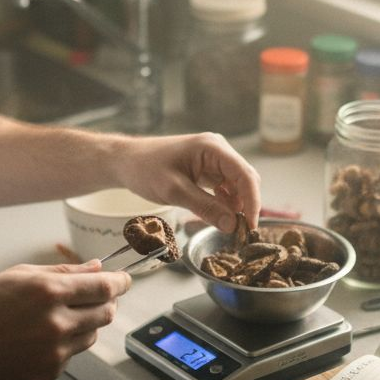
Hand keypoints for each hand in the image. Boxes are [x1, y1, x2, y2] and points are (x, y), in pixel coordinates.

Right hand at [0, 261, 131, 379]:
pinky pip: (71, 354)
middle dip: (106, 302)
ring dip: (85, 324)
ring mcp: (53, 352)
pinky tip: (36, 339)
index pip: (104, 287)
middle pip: (106, 312)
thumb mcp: (20, 275)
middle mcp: (56, 323)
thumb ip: (64, 272)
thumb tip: (97, 267)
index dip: (121, 282)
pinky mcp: (48, 372)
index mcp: (48, 292)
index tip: (126, 279)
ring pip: (92, 335)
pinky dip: (64, 344)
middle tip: (95, 297)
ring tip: (55, 318)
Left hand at [111, 132, 261, 233]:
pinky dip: (225, 203)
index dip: (253, 201)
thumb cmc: (145, 169)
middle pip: (245, 179)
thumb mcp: (174, 191)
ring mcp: (213, 159)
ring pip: (237, 185)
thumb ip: (205, 207)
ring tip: (231, 227)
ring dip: (236, 206)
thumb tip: (232, 225)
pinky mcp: (207, 169)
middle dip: (246, 205)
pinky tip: (220, 216)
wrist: (126, 162)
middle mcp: (218, 150)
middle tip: (242, 232)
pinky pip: (225, 187)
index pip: (244, 174)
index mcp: (213, 147)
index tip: (251, 225)